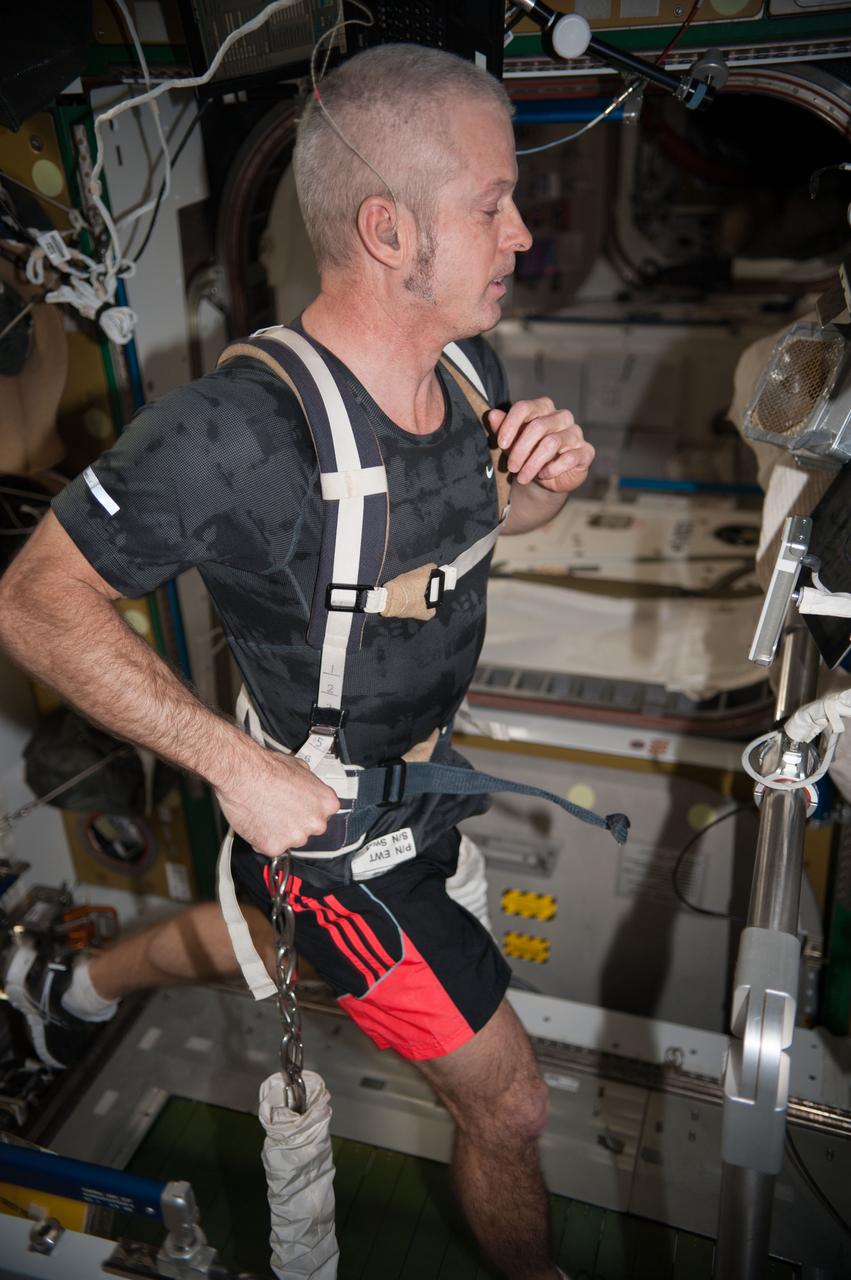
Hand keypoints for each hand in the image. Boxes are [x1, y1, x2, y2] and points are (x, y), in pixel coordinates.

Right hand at [216, 747, 339, 855]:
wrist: (243, 776)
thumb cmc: (267, 769)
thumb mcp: (299, 767)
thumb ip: (309, 784)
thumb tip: (307, 786)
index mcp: (327, 803)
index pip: (325, 813)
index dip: (309, 809)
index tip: (300, 807)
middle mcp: (316, 823)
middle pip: (310, 829)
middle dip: (297, 822)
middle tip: (281, 809)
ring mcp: (296, 838)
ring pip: (291, 839)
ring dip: (281, 831)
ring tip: (266, 812)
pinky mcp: (275, 848)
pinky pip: (271, 847)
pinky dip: (264, 839)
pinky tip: (257, 822)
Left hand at [488, 399, 593, 494]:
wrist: (546, 478)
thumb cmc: (527, 454)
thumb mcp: (512, 443)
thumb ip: (502, 428)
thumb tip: (492, 415)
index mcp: (543, 408)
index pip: (525, 407)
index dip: (510, 425)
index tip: (500, 444)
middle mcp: (562, 417)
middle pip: (538, 426)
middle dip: (520, 450)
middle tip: (511, 468)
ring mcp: (575, 433)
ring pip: (551, 443)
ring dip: (533, 463)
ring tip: (522, 477)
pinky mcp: (586, 452)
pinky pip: (569, 458)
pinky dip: (552, 469)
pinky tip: (542, 475)